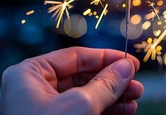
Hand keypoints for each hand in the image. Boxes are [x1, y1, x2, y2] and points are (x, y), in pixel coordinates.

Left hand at [0, 47, 143, 114]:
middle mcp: (34, 90)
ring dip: (112, 97)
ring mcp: (44, 110)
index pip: (74, 57)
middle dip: (113, 80)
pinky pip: (82, 112)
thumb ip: (106, 84)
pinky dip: (104, 111)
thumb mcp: (80, 105)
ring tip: (134, 99)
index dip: (106, 57)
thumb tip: (126, 67)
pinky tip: (124, 111)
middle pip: (82, 76)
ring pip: (85, 96)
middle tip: (136, 83)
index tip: (130, 62)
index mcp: (29, 75)